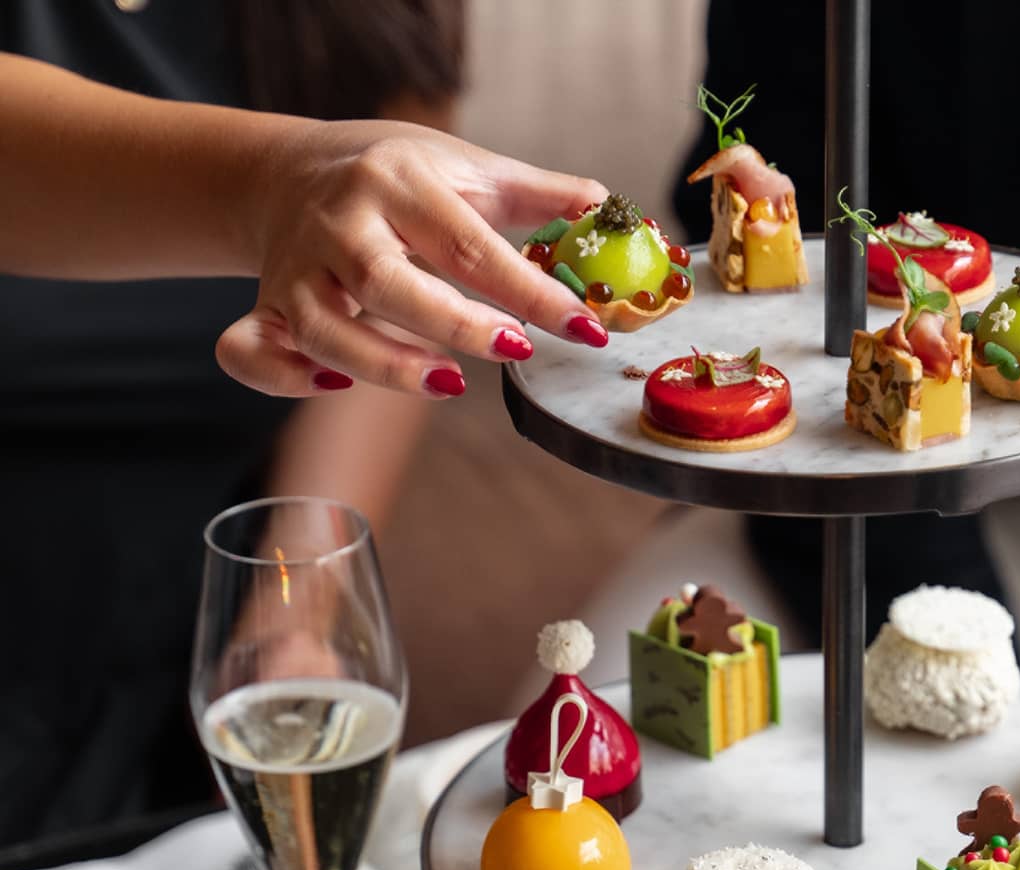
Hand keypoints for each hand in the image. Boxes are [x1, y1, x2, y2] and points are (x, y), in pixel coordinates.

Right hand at [220, 119, 607, 396]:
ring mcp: (296, 270)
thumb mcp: (463, 168)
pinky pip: (254, 351)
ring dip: (384, 365)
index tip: (582, 327)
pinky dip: (285, 377)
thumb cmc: (392, 178)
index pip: (468, 243)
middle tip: (513, 350)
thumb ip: (535, 195)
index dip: (529, 290)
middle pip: (385, 282)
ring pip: (325, 330)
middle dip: (452, 325)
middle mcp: (338, 224)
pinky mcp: (268, 307)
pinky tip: (336, 387)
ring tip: (447, 383)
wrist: (291, 170)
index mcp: (395, 181)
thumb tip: (602, 205)